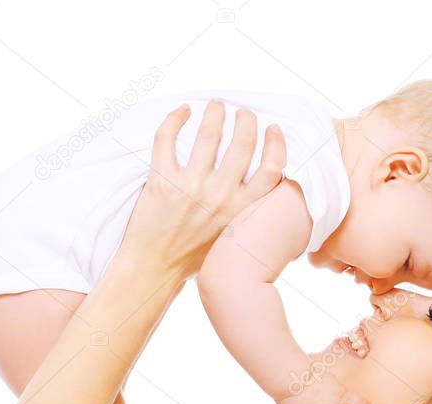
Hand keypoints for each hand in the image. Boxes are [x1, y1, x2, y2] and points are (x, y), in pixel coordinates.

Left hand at [116, 101, 286, 279]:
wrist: (155, 269)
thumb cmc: (195, 256)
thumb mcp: (232, 236)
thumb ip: (246, 210)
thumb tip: (262, 182)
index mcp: (241, 210)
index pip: (272, 169)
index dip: (276, 144)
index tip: (273, 128)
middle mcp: (220, 197)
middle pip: (243, 143)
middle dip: (245, 120)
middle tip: (242, 113)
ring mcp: (191, 187)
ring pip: (209, 134)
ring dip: (215, 113)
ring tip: (216, 106)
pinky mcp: (163, 181)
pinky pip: (167, 138)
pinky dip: (175, 119)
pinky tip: (183, 111)